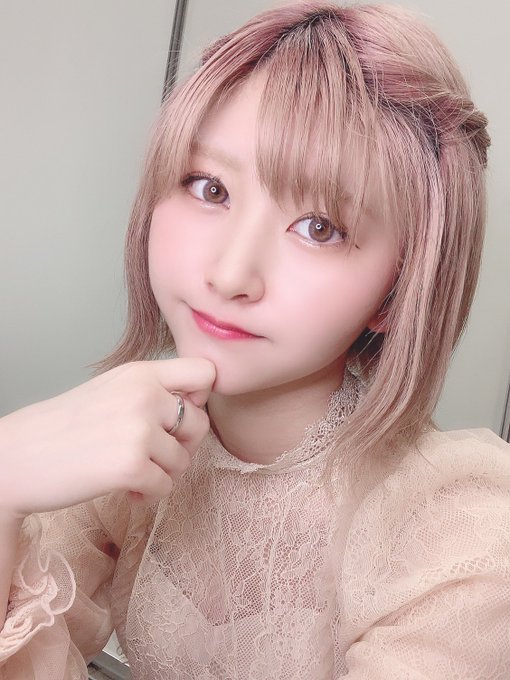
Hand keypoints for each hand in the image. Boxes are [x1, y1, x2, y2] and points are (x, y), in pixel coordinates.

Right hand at [0, 358, 215, 517]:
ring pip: (184, 460)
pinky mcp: (132, 466)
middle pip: (200, 423)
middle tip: (155, 456)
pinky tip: (126, 490)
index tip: (180, 416)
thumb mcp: (112, 391)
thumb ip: (152, 391)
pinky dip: (149, 495)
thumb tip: (196, 407)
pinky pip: (166, 487)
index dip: (201, 397)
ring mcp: (139, 430)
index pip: (205, 372)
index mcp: (140, 373)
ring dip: (163, 474)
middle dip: (182, 446)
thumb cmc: (63, 428)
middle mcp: (144, 395)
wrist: (16, 458)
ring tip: (133, 474)